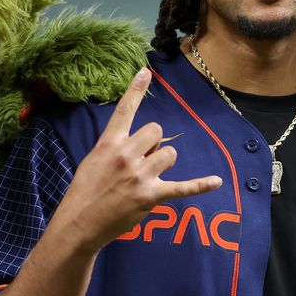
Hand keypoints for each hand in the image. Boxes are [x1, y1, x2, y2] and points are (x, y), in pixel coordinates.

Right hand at [52, 68, 220, 252]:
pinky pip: (183, 188)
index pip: (125, 110)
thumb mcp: (93, 160)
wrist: (79, 223)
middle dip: (153, 143)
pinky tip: (217, 181)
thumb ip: (116, 146)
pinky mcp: (151, 196)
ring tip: (148, 178)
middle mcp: (125, 155)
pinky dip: (200, 185)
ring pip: (169, 155)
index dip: (136, 89)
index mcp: (109, 143)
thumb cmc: (85, 191)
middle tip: (140, 161)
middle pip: (156, 131)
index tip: (146, 72)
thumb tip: (144, 144)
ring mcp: (139, 176)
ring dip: (162, 164)